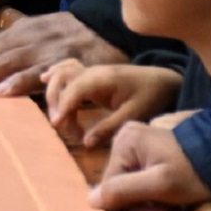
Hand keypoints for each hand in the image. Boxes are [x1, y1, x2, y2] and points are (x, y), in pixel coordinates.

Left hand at [0, 11, 123, 112]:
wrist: (109, 26)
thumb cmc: (71, 35)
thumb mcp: (37, 32)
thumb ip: (13, 45)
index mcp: (16, 32)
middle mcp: (25, 38)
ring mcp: (43, 49)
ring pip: (4, 64)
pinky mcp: (63, 62)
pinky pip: (39, 73)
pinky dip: (18, 82)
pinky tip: (1, 93)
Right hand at [43, 60, 182, 146]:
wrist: (165, 80)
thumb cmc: (152, 96)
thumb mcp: (134, 115)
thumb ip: (109, 128)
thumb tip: (85, 143)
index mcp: (102, 79)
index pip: (74, 90)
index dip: (63, 106)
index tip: (57, 125)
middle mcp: (92, 72)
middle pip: (61, 80)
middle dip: (56, 103)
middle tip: (64, 128)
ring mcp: (91, 70)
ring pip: (61, 73)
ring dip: (54, 92)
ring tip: (59, 116)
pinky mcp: (92, 74)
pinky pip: (67, 68)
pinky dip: (55, 73)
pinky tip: (44, 79)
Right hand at [90, 121, 210, 210]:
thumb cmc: (194, 173)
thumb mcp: (159, 185)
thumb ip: (123, 191)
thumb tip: (90, 201)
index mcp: (123, 140)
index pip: (110, 184)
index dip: (130, 204)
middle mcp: (125, 137)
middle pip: (119, 183)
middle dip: (141, 202)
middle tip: (166, 208)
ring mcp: (137, 142)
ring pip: (130, 183)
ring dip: (148, 199)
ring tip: (171, 202)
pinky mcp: (149, 150)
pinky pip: (140, 177)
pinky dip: (153, 190)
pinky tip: (170, 195)